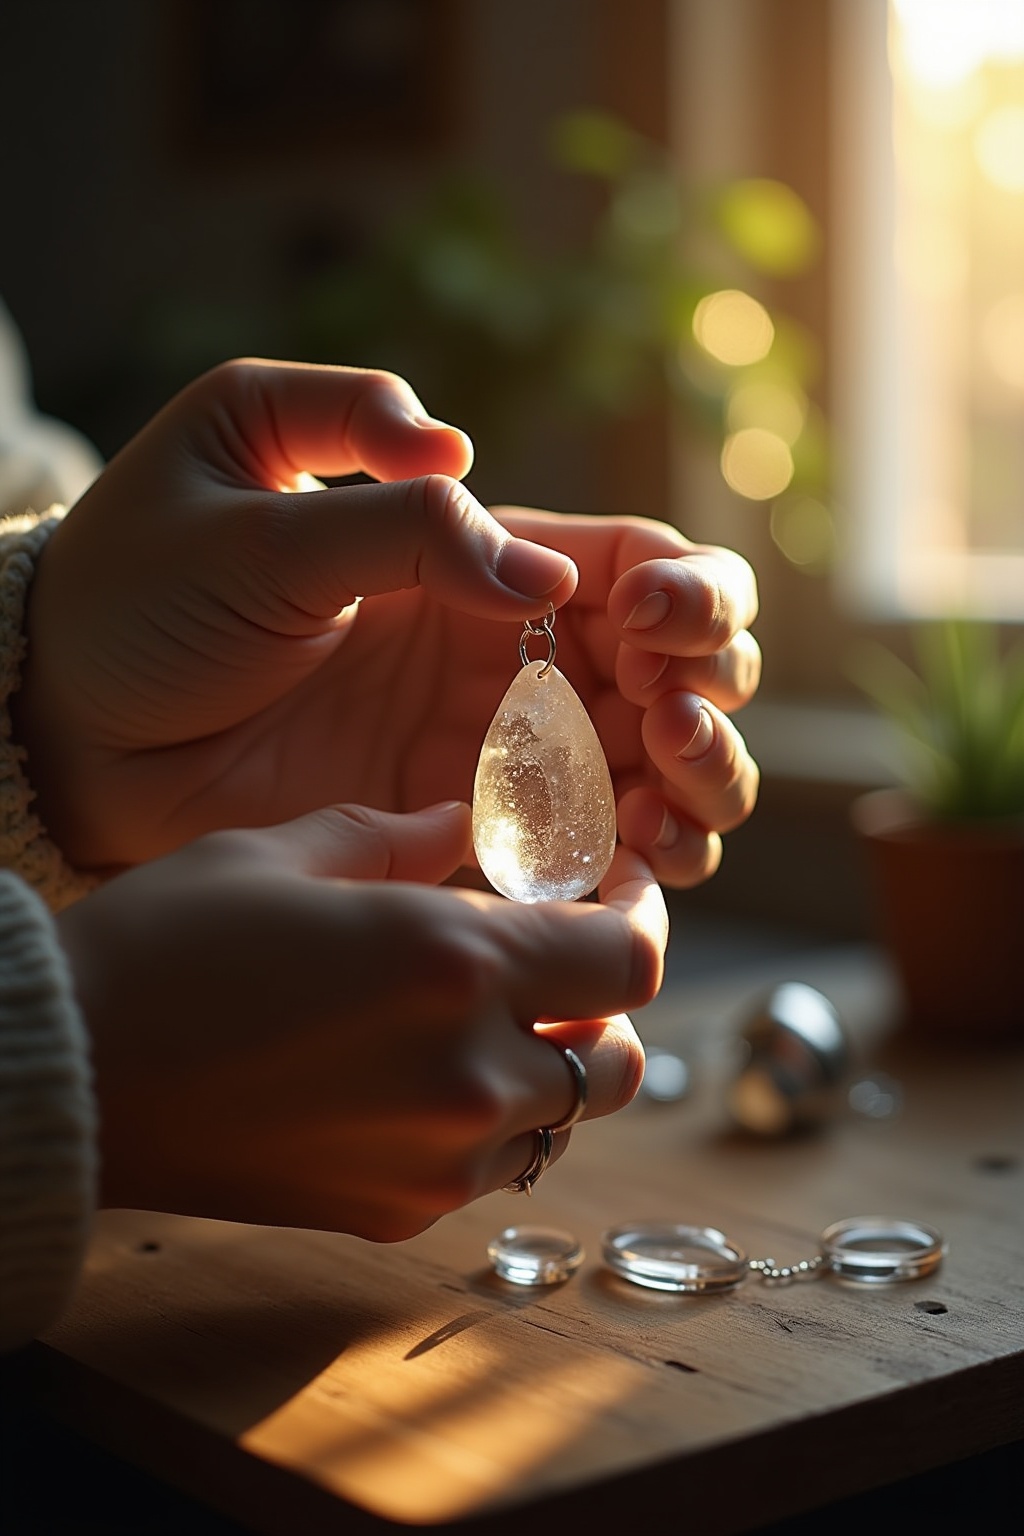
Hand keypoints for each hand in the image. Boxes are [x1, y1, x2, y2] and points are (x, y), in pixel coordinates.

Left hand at [17, 359, 759, 884]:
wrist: (70, 722)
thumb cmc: (143, 589)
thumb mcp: (257, 515)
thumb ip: (402, 526)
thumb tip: (539, 576)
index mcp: (476, 557)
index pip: (639, 563)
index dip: (685, 591)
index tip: (647, 625)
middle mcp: (509, 656)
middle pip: (680, 669)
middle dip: (710, 695)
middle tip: (666, 725)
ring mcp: (490, 754)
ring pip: (657, 769)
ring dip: (699, 785)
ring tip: (660, 812)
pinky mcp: (458, 837)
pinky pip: (583, 853)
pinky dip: (639, 865)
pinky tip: (635, 870)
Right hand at [56, 801, 664, 1236]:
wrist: (73, 1077)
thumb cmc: (166, 946)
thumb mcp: (281, 854)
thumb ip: (394, 836)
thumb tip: (456, 823)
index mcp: (453, 963)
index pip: (628, 959)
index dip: (644, 917)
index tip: (623, 893)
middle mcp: (467, 1074)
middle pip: (616, 1058)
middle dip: (602, 1004)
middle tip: (558, 962)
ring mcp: (436, 1159)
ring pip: (561, 1123)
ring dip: (549, 1067)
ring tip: (488, 1021)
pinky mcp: (395, 1211)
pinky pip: (490, 1170)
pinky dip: (490, 1124)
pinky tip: (424, 1077)